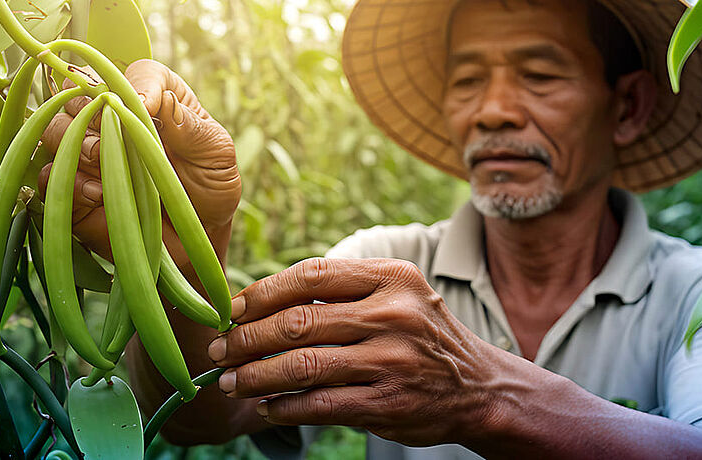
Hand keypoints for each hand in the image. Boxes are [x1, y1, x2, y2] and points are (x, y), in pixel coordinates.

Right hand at [39, 59, 239, 259]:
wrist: (195, 239)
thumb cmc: (209, 190)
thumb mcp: (216, 155)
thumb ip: (192, 128)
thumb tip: (163, 102)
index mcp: (155, 99)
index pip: (136, 73)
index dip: (135, 85)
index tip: (145, 107)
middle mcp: (115, 120)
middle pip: (80, 93)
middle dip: (90, 109)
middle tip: (110, 133)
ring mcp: (89, 153)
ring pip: (55, 130)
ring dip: (74, 142)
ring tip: (101, 159)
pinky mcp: (74, 189)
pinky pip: (50, 176)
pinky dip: (70, 181)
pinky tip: (99, 193)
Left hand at [205, 257, 521, 446]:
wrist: (481, 389)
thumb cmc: (421, 337)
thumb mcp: (396, 297)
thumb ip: (341, 295)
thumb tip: (257, 304)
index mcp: (391, 278)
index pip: (310, 275)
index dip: (261, 292)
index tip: (230, 309)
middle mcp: (393, 315)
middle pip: (297, 323)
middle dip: (246, 338)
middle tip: (220, 351)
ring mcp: (391, 361)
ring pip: (302, 366)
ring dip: (255, 377)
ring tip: (232, 383)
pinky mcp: (387, 404)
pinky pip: (319, 405)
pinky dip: (284, 408)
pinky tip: (268, 407)